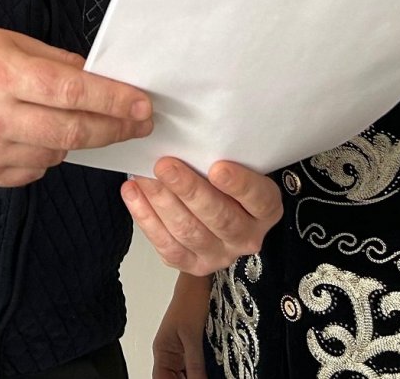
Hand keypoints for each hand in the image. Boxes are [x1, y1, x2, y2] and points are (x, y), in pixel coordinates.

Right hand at [0, 26, 152, 186]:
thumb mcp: (15, 43)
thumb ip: (60, 63)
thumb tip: (104, 80)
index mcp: (4, 75)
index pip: (72, 92)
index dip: (113, 100)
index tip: (142, 104)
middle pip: (72, 131)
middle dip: (115, 127)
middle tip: (140, 123)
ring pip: (57, 154)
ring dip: (78, 140)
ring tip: (75, 121)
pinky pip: (36, 170)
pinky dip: (48, 155)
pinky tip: (39, 136)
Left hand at [123, 157, 282, 274]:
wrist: (219, 208)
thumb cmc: (226, 179)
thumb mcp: (237, 165)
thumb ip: (222, 156)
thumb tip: (189, 134)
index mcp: (266, 210)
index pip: (258, 199)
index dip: (239, 185)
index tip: (218, 167)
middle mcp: (246, 237)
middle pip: (219, 217)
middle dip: (189, 190)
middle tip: (165, 165)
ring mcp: (219, 255)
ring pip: (189, 232)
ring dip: (162, 201)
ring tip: (143, 175)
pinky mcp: (192, 265)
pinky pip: (167, 246)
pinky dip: (146, 218)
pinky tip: (133, 193)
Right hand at [153, 272, 210, 378]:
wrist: (200, 282)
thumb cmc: (191, 301)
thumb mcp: (193, 337)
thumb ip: (194, 364)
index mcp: (162, 351)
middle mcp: (169, 353)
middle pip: (173, 378)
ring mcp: (180, 349)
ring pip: (184, 373)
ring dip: (194, 376)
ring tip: (206, 374)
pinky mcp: (192, 345)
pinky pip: (193, 365)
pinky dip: (200, 371)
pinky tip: (209, 371)